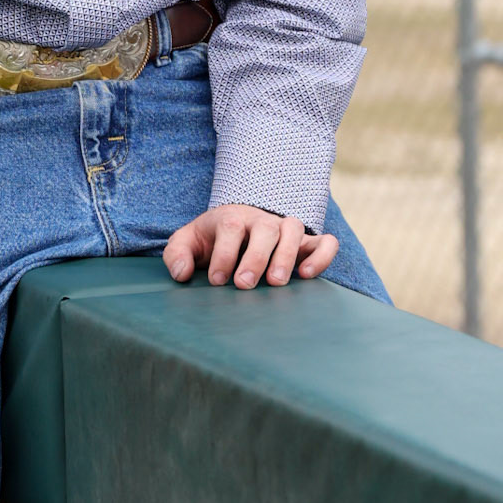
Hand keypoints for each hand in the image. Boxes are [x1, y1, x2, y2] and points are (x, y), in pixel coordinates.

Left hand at [163, 205, 338, 288]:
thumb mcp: (187, 242)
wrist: (238, 224)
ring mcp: (286, 229)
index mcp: (231, 218)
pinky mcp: (308, 242)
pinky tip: (307, 275)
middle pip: (264, 230)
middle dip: (254, 258)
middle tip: (244, 284)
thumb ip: (177, 255)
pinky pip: (325, 242)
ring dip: (286, 255)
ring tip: (275, 282)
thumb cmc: (211, 239)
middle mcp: (261, 221)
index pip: (230, 229)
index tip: (216, 280)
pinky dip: (322, 255)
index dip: (223, 254)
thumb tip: (182, 275)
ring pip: (294, 231)